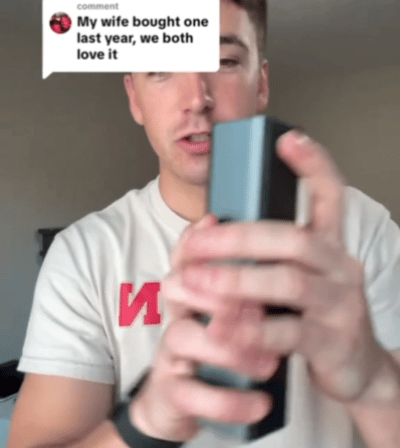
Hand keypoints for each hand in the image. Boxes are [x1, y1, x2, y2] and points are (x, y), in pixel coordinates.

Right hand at [130, 219, 273, 442]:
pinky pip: (190, 394)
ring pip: (182, 336)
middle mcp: (178, 315)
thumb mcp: (235, 309)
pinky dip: (228, 400)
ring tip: (269, 361)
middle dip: (219, 289)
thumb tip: (267, 240)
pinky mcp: (173, 390)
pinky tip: (260, 403)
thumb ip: (249, 278)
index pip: (187, 255)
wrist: (191, 397)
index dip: (197, 238)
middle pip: (178, 285)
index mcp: (193, 291)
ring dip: (228, 346)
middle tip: (259, 306)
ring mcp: (171, 352)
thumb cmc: (218, 345)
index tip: (215, 223)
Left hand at [172, 130, 384, 403]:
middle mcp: (340, 267)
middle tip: (194, 244)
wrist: (357, 369)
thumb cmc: (315, 316)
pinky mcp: (333, 341)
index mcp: (329, 247)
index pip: (330, 195)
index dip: (312, 164)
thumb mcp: (300, 279)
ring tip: (195, 281)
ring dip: (236, 280)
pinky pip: (288, 332)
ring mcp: (341, 304)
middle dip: (237, 237)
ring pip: (288, 281)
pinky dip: (250, 330)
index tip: (288, 139)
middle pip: (292, 237)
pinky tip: (221, 330)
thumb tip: (215, 234)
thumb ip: (270, 258)